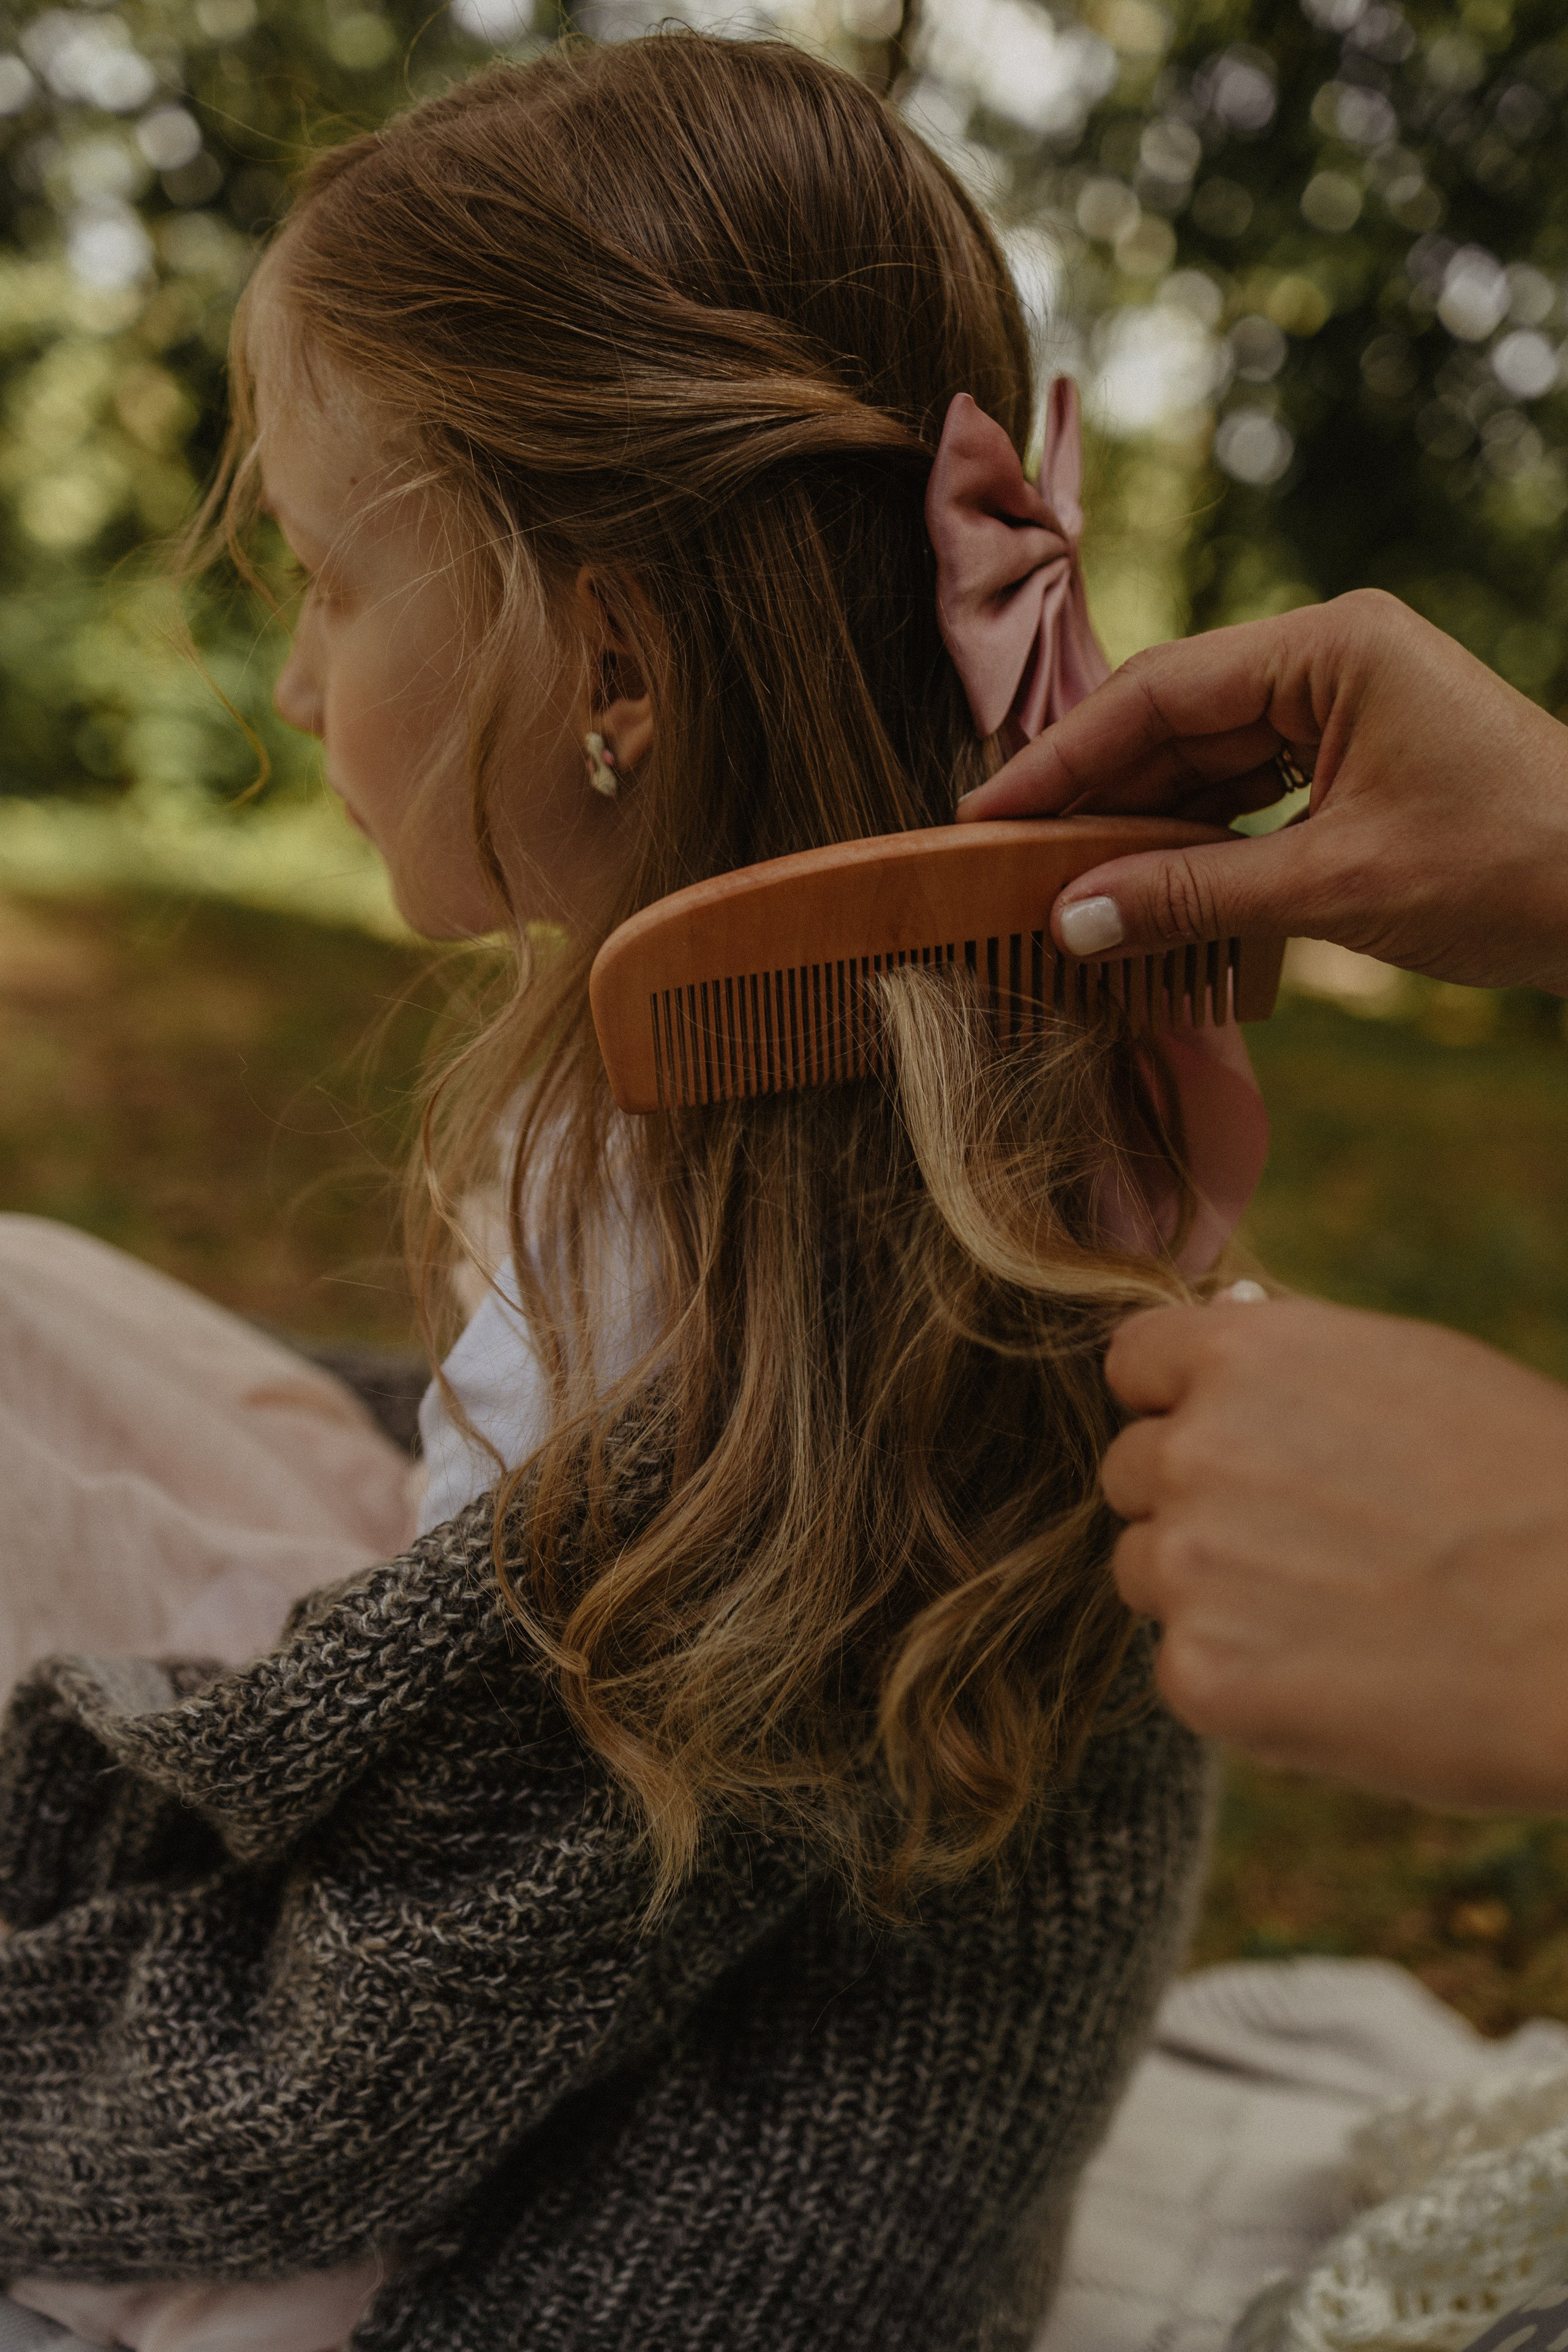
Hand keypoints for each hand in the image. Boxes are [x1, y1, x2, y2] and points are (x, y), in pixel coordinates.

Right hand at [957, 590, 1567, 995]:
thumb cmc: (1511, 869)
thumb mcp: (1333, 885)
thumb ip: (1189, 896)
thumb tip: (1068, 921)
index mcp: (1330, 646)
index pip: (1159, 693)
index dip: (1062, 759)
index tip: (986, 817)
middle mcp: (1332, 658)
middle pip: (1174, 722)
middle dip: (1092, 796)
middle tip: (1003, 863)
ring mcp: (1347, 706)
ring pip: (1207, 762)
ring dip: (1139, 825)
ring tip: (1058, 886)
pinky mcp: (1359, 759)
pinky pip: (1250, 792)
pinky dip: (1196, 841)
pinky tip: (1142, 886)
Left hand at [1102, 1293, 1567, 1809]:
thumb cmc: (1530, 1487)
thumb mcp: (1411, 1370)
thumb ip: (1293, 1358)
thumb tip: (1228, 1317)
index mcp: (1241, 1356)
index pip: (1134, 1366)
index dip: (1177, 1404)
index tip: (1230, 1442)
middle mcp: (1192, 1449)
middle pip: (1131, 1472)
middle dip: (1194, 1500)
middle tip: (1306, 1542)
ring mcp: (1188, 1563)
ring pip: (1148, 1570)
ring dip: (1211, 1591)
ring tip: (1336, 1609)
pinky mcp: (1200, 1673)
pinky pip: (1184, 1664)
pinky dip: (1242, 1679)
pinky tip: (1338, 1674)